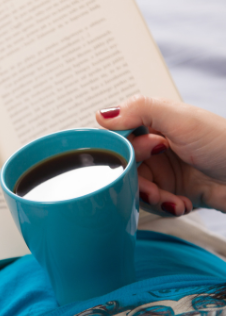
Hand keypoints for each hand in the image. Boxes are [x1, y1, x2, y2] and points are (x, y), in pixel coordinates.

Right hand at [96, 95, 225, 216]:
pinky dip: (165, 206)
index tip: (132, 158)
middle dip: (135, 179)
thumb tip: (101, 114)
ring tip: (169, 199)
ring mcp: (164, 169)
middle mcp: (155, 145)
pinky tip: (181, 204)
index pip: (118, 135)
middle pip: (124, 164)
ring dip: (150, 197)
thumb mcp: (180, 119)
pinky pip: (154, 202)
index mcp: (154, 121)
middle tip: (152, 186)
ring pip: (135, 185)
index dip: (121, 150)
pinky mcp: (174, 191)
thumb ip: (139, 110)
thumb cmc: (224, 143)